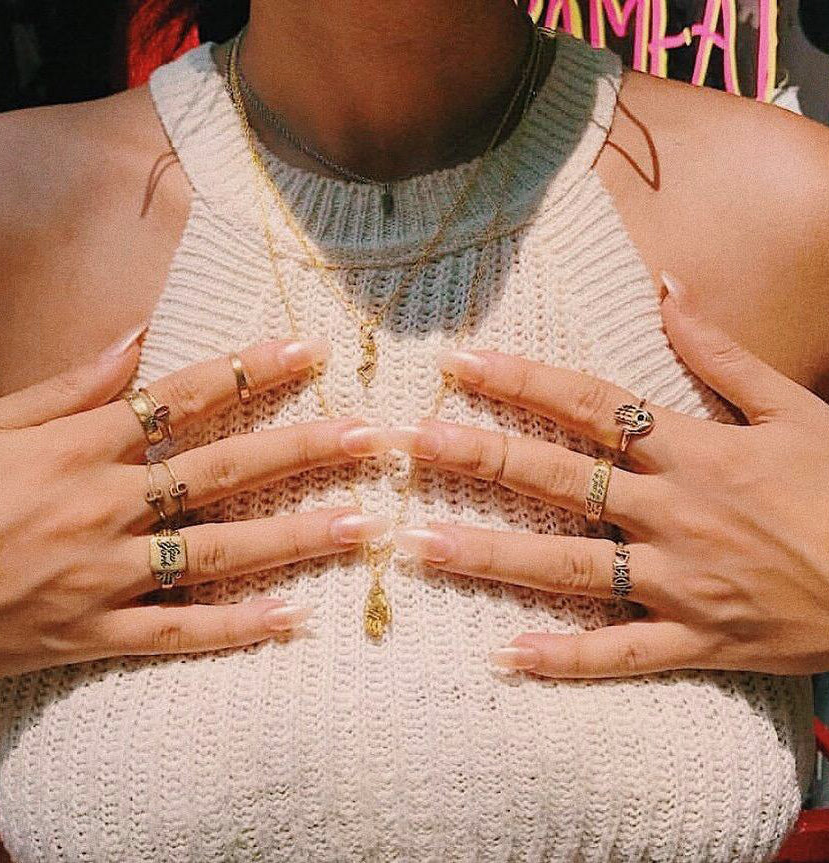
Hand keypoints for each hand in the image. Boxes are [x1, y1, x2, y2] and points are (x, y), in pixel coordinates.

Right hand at [0, 330, 388, 678]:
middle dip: (303, 448)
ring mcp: (101, 574)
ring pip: (216, 554)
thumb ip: (68, 384)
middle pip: (222, 471)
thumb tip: (135, 338)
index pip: (186, 398)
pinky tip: (293, 619)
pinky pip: (175, 635)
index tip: (313, 352)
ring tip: (362, 526)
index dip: (253, 370)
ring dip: (295, 538)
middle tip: (373, 438)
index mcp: (78, 446)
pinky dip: (234, 629)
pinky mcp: (89, 635)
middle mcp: (102, 505)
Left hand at [391, 273, 828, 677]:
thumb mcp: (793, 409)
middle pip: (561, 479)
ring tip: (422, 545)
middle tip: (413, 445)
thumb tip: (668, 289)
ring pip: (570, 568)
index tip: (459, 365)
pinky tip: (504, 656)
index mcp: (694, 451)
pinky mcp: (696, 639)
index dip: (522, 380)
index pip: (589, 405)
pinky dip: (566, 659)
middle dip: (483, 457)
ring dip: (492, 555)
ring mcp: (679, 581)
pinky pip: (621, 654)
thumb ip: (721, 352)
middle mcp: (673, 513)